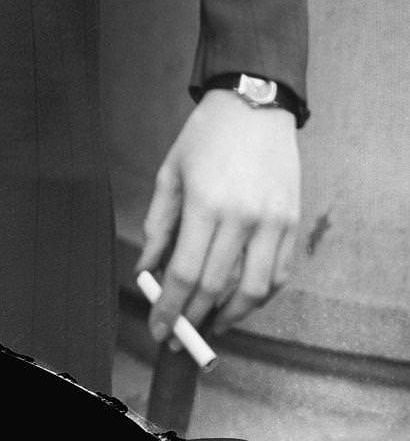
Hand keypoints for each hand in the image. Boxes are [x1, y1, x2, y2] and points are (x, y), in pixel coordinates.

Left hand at [137, 89, 299, 344]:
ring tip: (211, 324)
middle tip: (181, 336)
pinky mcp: (292, 222)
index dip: (171, 309)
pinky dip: (261, 296)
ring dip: (230, 316)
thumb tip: (148, 269)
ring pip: (253, 291)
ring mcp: (272, 222)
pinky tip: (241, 300)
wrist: (254, 104)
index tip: (160, 330)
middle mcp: (241, 217)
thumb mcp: (171, 172)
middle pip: (215, 287)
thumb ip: (159, 224)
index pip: (185, 273)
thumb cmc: (206, 136)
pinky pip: (279, 274)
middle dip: (194, 319)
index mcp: (205, 203)